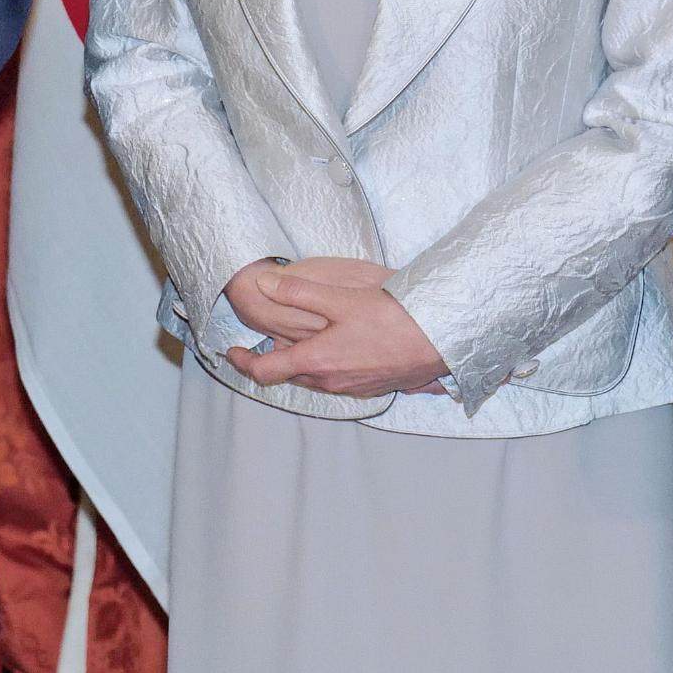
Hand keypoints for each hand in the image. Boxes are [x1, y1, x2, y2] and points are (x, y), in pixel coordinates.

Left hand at [227, 267, 448, 399]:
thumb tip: (264, 284)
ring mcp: (352, 387)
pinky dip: (324, 365)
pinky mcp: (371, 387)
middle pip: (288, 374)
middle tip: (259, 343)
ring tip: (294, 342)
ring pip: (313, 377)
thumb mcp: (341, 299)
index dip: (242, 361)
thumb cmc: (393, 318)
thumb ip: (299, 292)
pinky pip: (336, 379)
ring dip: (299, 362)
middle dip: (271, 359)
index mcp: (316, 360)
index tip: (230, 352)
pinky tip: (334, 347)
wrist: (441, 340)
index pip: (265, 370)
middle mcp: (330, 380)